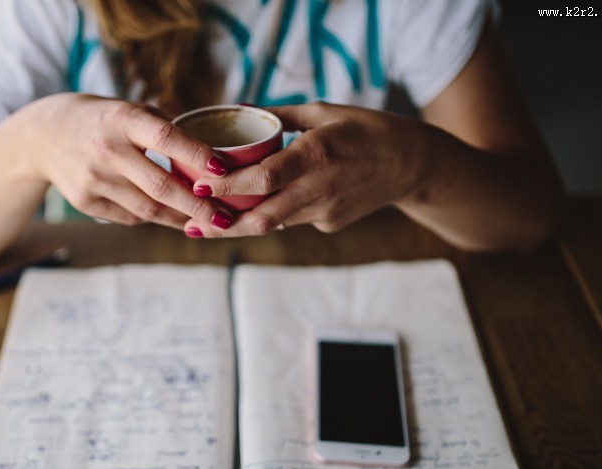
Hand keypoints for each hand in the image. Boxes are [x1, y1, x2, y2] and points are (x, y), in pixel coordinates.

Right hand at [26, 94, 234, 231]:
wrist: (42, 136)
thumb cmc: (101, 120)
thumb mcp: (129, 110)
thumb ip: (166, 128)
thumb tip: (215, 154)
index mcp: (122, 119)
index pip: (167, 138)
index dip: (198, 155)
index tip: (226, 170)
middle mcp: (106, 150)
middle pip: (161, 186)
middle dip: (198, 206)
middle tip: (226, 218)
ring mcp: (93, 179)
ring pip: (148, 210)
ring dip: (181, 219)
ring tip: (207, 223)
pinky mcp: (85, 202)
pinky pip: (130, 217)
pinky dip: (153, 218)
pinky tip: (170, 217)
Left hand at [182, 102, 421, 236]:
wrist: (411, 164)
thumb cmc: (366, 130)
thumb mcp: (324, 112)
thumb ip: (280, 117)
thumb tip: (240, 110)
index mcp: (316, 154)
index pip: (264, 178)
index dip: (229, 186)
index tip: (199, 187)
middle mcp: (319, 188)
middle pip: (262, 218)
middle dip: (223, 226)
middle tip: (190, 226)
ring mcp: (326, 212)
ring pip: (274, 224)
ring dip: (240, 225)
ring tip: (207, 225)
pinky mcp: (330, 224)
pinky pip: (293, 220)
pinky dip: (274, 214)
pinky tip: (261, 208)